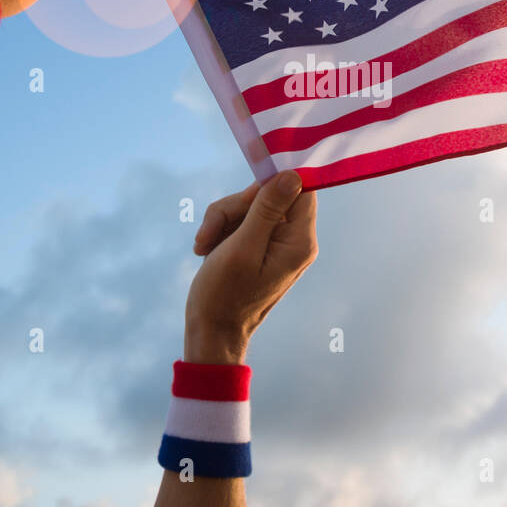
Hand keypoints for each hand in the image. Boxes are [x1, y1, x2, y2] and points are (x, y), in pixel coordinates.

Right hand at [185, 171, 318, 364]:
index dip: (272, 180)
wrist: (211, 331)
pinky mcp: (257, 243)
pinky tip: (207, 249)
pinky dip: (220, 229)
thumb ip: (267, 210)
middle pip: (268, 194)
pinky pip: (240, 219)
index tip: (247, 185)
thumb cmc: (224, 295)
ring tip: (205, 246)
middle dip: (234, 207)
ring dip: (221, 219)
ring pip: (249, 205)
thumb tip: (293, 175)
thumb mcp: (242, 247)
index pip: (300, 190)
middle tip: (211, 230)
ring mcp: (275, 242)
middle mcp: (294, 240)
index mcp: (299, 241)